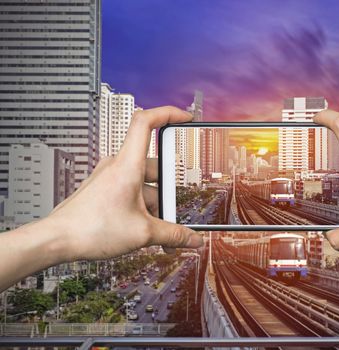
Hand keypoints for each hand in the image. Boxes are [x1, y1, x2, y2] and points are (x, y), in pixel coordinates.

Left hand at [47, 106, 202, 261]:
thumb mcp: (143, 233)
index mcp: (127, 166)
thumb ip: (173, 235)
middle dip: (170, 190)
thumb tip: (193, 239)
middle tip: (176, 208)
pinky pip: (133, 193)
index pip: (146, 122)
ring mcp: (110, 178)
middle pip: (155, 165)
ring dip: (157, 206)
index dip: (168, 113)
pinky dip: (144, 209)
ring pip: (145, 184)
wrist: (57, 241)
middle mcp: (117, 166)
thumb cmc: (90, 228)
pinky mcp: (105, 190)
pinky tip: (148, 229)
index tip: (185, 118)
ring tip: (162, 230)